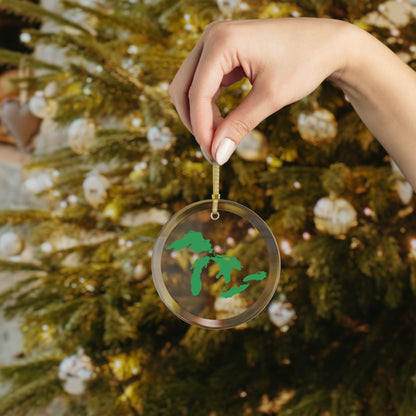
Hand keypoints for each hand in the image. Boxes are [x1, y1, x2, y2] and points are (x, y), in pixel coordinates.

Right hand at [169, 18, 351, 164]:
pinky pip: (205, 84)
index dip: (201, 129)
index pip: (197, 93)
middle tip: (212, 151)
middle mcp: (212, 37)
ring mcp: (216, 43)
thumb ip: (239, 126)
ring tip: (220, 140)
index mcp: (221, 41)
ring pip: (191, 87)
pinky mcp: (223, 53)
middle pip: (183, 88)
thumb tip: (217, 155)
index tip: (213, 156)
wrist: (328, 43)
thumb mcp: (270, 98)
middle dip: (195, 122)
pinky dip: (210, 107)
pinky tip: (223, 124)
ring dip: (200, 116)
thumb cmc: (304, 63)